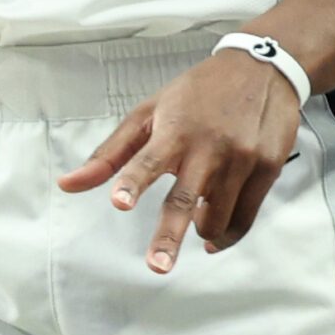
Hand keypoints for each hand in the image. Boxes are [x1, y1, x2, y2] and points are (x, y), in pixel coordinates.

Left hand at [57, 51, 304, 272]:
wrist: (262, 69)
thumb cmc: (199, 92)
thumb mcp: (149, 112)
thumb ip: (110, 154)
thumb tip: (67, 185)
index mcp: (175, 129)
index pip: (148, 159)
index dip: (133, 181)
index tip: (119, 201)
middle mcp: (208, 146)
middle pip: (185, 198)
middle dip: (169, 235)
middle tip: (157, 265)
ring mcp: (241, 159)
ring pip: (216, 217)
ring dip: (199, 229)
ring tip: (193, 221)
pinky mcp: (267, 170)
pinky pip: (244, 219)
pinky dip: (226, 235)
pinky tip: (213, 236)